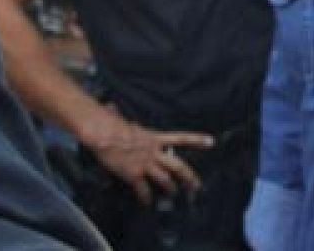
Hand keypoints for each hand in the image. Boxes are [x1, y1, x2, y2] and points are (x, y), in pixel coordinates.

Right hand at [88, 114, 213, 205]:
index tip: (211, 142)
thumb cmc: (112, 124)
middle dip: (189, 177)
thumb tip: (115, 110)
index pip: (181, 137)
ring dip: (170, 189)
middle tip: (196, 186)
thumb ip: (130, 124)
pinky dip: (145, 199)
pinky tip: (146, 204)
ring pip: (165, 180)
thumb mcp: (128, 123)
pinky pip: (143, 191)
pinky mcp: (134, 174)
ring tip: (173, 194)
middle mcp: (154, 151)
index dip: (197, 140)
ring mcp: (145, 163)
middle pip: (178, 166)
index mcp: (155, 137)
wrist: (103, 132)